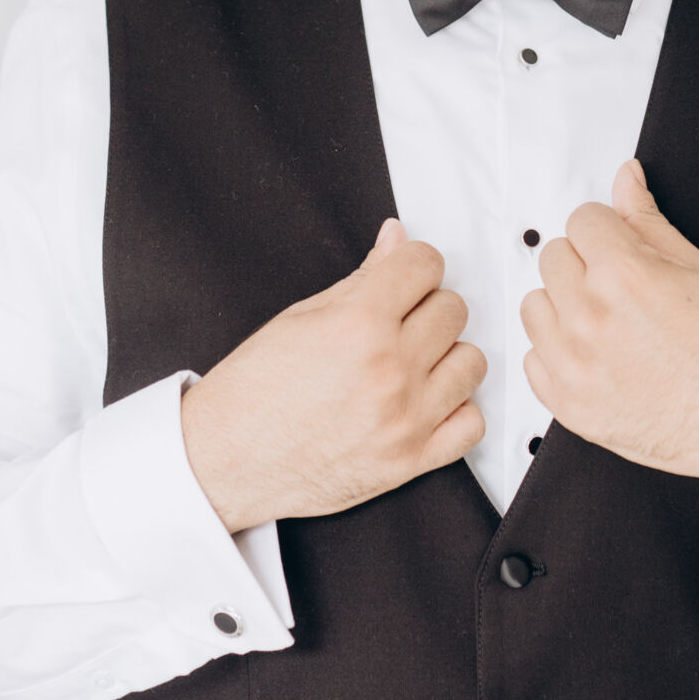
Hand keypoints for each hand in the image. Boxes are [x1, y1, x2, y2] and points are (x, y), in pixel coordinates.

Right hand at [180, 220, 486, 533]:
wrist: (226, 459)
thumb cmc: (254, 390)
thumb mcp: (301, 317)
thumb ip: (361, 278)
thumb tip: (396, 238)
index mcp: (358, 323)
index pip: (425, 264)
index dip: (413, 265)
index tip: (403, 278)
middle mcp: (388, 369)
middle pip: (453, 309)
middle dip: (426, 308)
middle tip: (398, 323)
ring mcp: (405, 418)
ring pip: (472, 362)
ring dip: (446, 357)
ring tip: (413, 363)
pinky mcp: (411, 460)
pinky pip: (472, 423)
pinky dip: (456, 409)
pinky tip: (428, 402)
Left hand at [520, 159, 698, 488]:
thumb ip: (649, 221)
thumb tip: (626, 180)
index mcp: (623, 277)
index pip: (581, 220)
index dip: (607, 231)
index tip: (620, 247)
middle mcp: (590, 319)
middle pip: (553, 258)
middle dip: (585, 263)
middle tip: (619, 287)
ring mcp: (574, 365)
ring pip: (535, 305)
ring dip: (563, 307)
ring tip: (605, 322)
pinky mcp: (568, 405)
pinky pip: (533, 359)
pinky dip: (556, 354)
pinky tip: (593, 356)